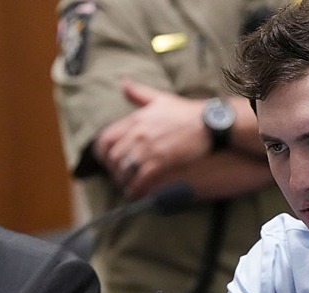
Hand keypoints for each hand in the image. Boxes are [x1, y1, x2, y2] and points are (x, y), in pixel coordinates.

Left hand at [92, 80, 208, 194]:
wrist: (208, 124)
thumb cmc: (186, 112)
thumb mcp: (160, 98)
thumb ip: (139, 93)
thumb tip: (124, 83)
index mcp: (135, 119)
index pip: (105, 138)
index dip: (101, 153)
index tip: (106, 161)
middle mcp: (138, 134)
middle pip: (112, 156)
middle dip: (112, 169)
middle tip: (117, 176)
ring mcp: (149, 148)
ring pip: (124, 169)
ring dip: (122, 180)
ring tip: (125, 186)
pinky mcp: (161, 161)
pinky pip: (140, 178)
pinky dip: (134, 187)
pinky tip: (134, 192)